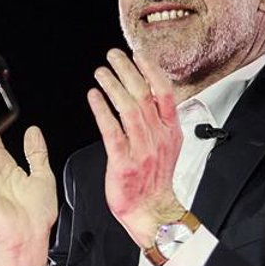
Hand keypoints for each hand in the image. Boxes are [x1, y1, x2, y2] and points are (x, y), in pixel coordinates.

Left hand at [86, 49, 185, 246]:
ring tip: (101, 72)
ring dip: (113, 86)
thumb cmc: (155, 179)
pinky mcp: (124, 162)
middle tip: (113, 55)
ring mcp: (142, 149)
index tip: (138, 54)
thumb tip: (151, 94)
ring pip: (128, 109)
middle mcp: (158, 137)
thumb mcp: (167, 145)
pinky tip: (94, 97)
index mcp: (171, 131)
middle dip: (128, 71)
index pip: (164, 93)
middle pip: (144, 95)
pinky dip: (102, 111)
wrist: (152, 211)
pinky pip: (112, 131)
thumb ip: (161, 120)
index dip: (151, 71)